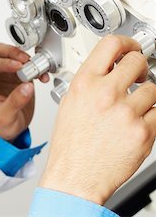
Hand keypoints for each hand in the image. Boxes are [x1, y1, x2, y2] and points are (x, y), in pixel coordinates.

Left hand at [0, 43, 48, 141]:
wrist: (12, 128)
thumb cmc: (2, 124)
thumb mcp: (5, 118)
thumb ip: (14, 102)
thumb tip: (26, 87)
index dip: (4, 63)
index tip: (18, 66)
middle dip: (14, 53)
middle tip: (26, 60)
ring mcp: (6, 73)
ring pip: (14, 54)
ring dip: (27, 59)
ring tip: (37, 69)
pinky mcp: (19, 74)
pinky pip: (28, 63)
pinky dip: (36, 66)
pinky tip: (42, 75)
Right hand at [40, 35, 155, 204]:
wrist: (75, 176)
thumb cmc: (70, 144)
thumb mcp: (70, 103)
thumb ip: (90, 82)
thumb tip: (108, 69)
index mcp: (84, 84)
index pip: (111, 44)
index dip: (127, 42)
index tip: (131, 47)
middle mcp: (105, 94)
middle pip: (138, 61)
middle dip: (140, 68)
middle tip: (137, 76)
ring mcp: (126, 112)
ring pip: (152, 89)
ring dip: (146, 96)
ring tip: (131, 109)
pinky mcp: (143, 131)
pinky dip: (151, 117)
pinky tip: (134, 124)